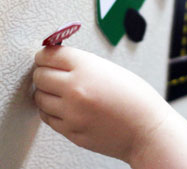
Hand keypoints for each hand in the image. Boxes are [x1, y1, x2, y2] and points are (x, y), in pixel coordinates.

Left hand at [33, 46, 172, 163]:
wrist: (147, 130)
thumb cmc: (135, 99)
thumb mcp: (109, 69)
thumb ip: (82, 64)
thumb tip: (56, 62)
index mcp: (86, 67)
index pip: (48, 55)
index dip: (43, 55)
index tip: (43, 57)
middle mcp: (75, 89)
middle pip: (39, 76)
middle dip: (42, 73)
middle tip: (49, 74)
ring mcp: (71, 112)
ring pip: (40, 98)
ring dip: (45, 93)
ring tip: (58, 92)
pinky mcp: (71, 131)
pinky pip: (47, 118)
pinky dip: (51, 111)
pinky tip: (63, 107)